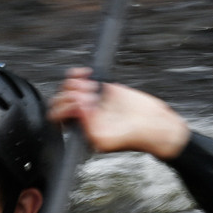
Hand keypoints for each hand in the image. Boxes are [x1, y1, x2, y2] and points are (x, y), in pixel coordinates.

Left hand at [48, 70, 190, 159]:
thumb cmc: (134, 137)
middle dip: (71, 95)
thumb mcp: (105, 139)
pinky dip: (78, 73)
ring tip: (94, 89)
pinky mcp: (100, 87)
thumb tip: (77, 107)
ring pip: (67, 86)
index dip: (66, 107)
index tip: (83, 105)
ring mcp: (90, 100)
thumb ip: (87, 126)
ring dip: (77, 84)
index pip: (57, 116)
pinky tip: (88, 74)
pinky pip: (78, 77)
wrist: (154, 124)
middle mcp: (82, 115)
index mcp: (80, 129)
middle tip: (90, 97)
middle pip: (59, 99)